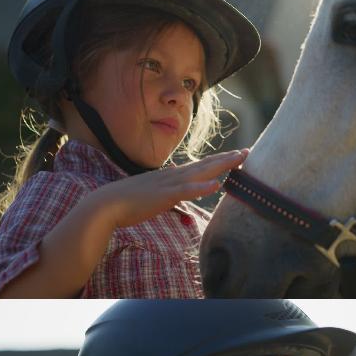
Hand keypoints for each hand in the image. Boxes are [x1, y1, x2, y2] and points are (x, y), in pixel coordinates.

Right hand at [89, 148, 248, 229]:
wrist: (108, 204)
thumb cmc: (130, 202)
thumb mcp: (156, 193)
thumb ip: (169, 189)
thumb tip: (178, 182)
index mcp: (173, 176)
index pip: (202, 166)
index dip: (220, 161)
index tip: (237, 155)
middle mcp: (174, 176)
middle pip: (206, 165)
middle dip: (228, 158)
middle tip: (248, 151)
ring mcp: (170, 184)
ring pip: (201, 172)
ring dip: (221, 165)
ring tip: (239, 159)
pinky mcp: (165, 195)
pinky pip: (187, 190)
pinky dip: (202, 187)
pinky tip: (217, 184)